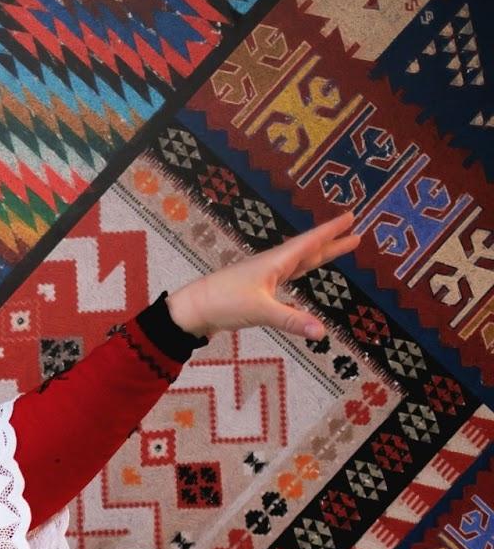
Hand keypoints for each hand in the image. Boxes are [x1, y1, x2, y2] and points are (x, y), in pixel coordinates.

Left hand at [165, 211, 362, 340]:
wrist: (192, 309)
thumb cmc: (224, 303)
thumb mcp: (261, 311)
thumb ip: (292, 321)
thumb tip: (322, 332)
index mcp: (276, 262)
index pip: (310, 242)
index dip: (331, 231)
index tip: (350, 216)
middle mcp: (272, 265)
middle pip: (308, 251)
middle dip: (332, 242)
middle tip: (355, 232)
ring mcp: (264, 276)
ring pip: (298, 262)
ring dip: (319, 254)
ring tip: (339, 247)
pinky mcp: (256, 288)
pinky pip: (286, 275)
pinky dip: (300, 270)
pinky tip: (302, 271)